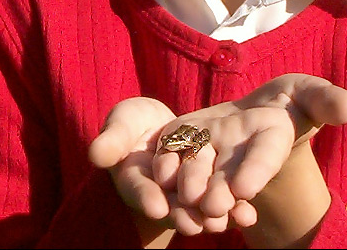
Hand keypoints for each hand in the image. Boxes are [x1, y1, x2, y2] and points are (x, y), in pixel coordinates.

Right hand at [88, 97, 255, 238]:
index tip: (157, 205)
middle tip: (199, 223)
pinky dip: (234, 206)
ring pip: (198, 208)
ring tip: (231, 219)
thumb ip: (113, 139)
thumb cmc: (133, 124)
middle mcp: (160, 193)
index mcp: (135, 179)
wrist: (158, 126)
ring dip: (213, 216)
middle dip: (185, 214)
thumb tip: (97, 152)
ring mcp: (184, 194)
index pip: (139, 189)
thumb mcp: (121, 124)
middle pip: (171, 206)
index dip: (146, 196)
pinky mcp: (207, 189)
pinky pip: (220, 199)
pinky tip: (250, 214)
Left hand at [153, 73, 346, 225]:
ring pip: (198, 176)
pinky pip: (174, 159)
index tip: (244, 189)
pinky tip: (159, 175)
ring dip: (189, 190)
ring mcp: (212, 154)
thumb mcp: (307, 94)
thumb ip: (324, 99)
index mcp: (270, 142)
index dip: (256, 171)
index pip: (265, 158)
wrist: (256, 115)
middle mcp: (239, 157)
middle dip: (219, 192)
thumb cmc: (288, 102)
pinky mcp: (186, 142)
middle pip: (228, 178)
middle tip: (210, 204)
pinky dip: (166, 170)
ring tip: (184, 200)